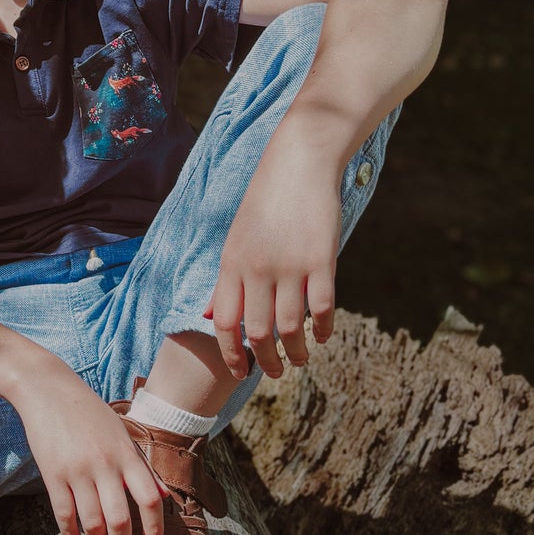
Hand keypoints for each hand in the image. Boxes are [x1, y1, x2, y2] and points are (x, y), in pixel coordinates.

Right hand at [13, 364, 165, 534]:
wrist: (47, 389)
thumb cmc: (88, 410)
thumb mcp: (121, 432)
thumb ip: (141, 465)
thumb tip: (163, 496)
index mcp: (125, 453)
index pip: (149, 499)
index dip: (154, 528)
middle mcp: (104, 464)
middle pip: (120, 519)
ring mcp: (76, 470)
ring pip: (92, 521)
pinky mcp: (52, 473)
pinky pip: (64, 514)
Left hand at [206, 134, 340, 379]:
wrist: (298, 162)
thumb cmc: (265, 201)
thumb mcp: (235, 238)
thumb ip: (225, 281)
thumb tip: (211, 317)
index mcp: (231, 263)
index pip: (224, 323)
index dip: (231, 354)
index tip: (240, 372)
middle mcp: (257, 268)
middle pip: (258, 332)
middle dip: (266, 361)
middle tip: (274, 372)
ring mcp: (290, 265)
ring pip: (290, 327)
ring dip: (296, 352)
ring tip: (300, 360)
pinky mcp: (322, 260)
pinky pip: (322, 308)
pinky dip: (322, 330)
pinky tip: (322, 336)